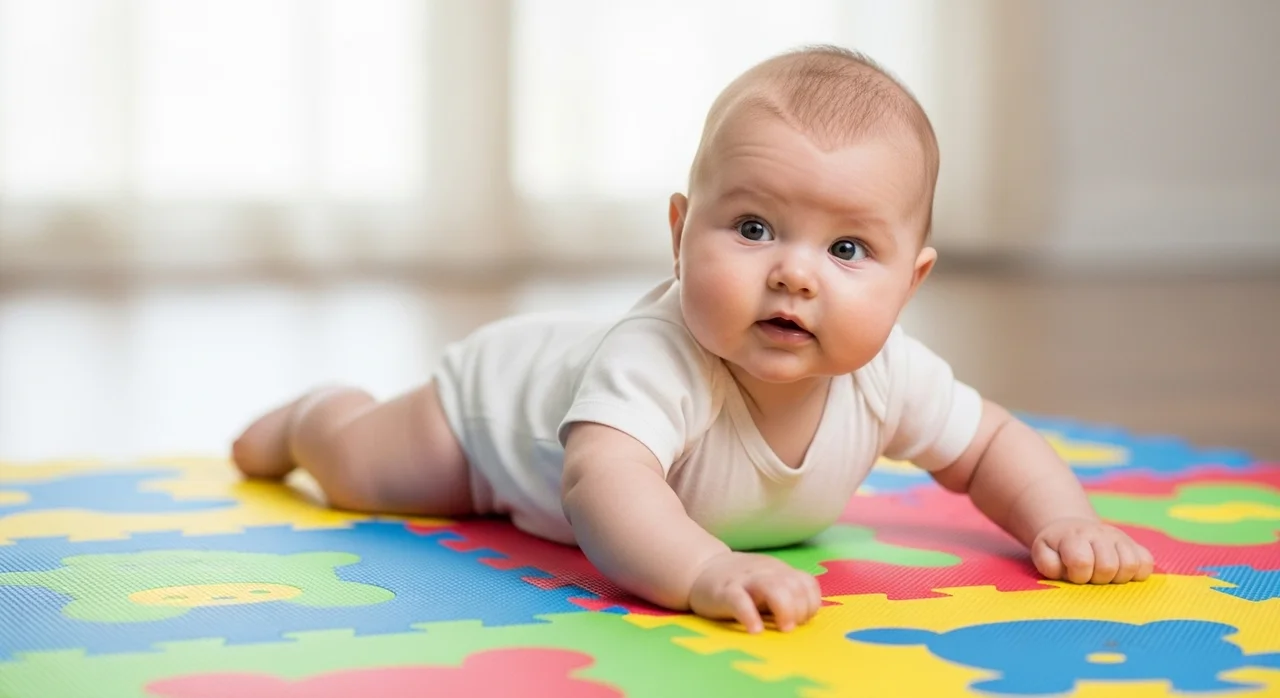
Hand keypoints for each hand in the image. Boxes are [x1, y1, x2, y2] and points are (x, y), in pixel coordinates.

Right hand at [688, 551, 821, 633]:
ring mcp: (745, 581)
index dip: (810, 604)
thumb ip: (786, 594)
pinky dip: (750, 616)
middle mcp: (766, 573)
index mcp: (779, 571)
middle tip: (791, 627)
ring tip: (783, 628)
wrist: (700, 569)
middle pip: (794, 586)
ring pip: (773, 588)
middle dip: (800, 609)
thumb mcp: (767, 581)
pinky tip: (755, 630)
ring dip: (784, 609)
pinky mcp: (725, 592)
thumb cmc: (740, 584)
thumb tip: (805, 619)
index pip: (807, 583)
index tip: (802, 621)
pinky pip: (740, 601)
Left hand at [1031, 517, 1153, 584]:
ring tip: (1104, 575)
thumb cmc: (1057, 548)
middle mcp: (1100, 534)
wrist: (1072, 529)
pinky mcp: (1135, 545)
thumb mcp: (1043, 553)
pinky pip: (1147, 563)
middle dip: (1098, 579)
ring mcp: (1120, 538)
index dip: (1077, 575)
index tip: (1073, 574)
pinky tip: (1120, 572)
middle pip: (1109, 566)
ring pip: (1131, 565)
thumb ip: (1048, 564)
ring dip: (1117, 577)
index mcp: (1074, 537)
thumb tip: (1065, 571)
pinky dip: (1137, 573)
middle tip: (1090, 576)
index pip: (1082, 561)